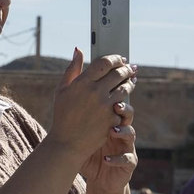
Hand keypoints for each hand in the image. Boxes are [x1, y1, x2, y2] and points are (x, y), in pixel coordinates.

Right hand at [54, 50, 136, 175]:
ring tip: (131, 80)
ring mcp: (105, 107)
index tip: (120, 58)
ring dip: (130, 82)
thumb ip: (72, 69)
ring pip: (125, 88)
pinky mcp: (112, 119)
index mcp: (82, 83)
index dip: (115, 58)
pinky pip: (123, 106)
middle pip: (118, 73)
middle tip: (130, 67)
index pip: (104, 63)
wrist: (67, 143)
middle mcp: (95, 92)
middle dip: (126, 68)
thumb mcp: (62, 90)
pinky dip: (124, 102)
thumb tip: (78, 50)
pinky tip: (124, 99)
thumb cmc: (63, 115)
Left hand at [79, 84, 137, 192]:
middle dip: (124, 109)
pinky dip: (117, 159)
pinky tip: (107, 159)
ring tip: (112, 130)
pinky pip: (127, 159)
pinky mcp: (128, 164)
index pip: (115, 103)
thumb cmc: (89, 151)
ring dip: (123, 131)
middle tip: (115, 105)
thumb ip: (77, 113)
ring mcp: (127, 146)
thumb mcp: (82, 132)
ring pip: (130, 135)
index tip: (106, 87)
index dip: (114, 95)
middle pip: (128, 115)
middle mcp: (122, 131)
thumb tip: (65, 91)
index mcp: (111, 121)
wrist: (99, 177)